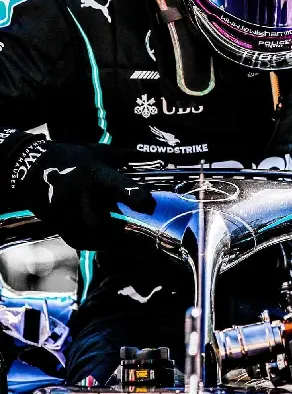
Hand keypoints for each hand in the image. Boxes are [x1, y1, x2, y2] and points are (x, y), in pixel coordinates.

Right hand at [9, 140, 154, 248]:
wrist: (30, 170)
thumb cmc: (72, 157)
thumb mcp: (100, 151)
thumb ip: (128, 156)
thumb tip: (159, 156)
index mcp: (89, 171)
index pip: (111, 182)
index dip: (128, 191)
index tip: (145, 199)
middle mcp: (75, 193)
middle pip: (103, 216)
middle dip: (125, 224)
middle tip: (147, 229)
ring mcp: (64, 212)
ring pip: (95, 233)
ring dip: (117, 237)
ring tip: (138, 239)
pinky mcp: (59, 225)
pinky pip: (86, 241)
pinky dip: (102, 242)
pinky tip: (117, 241)